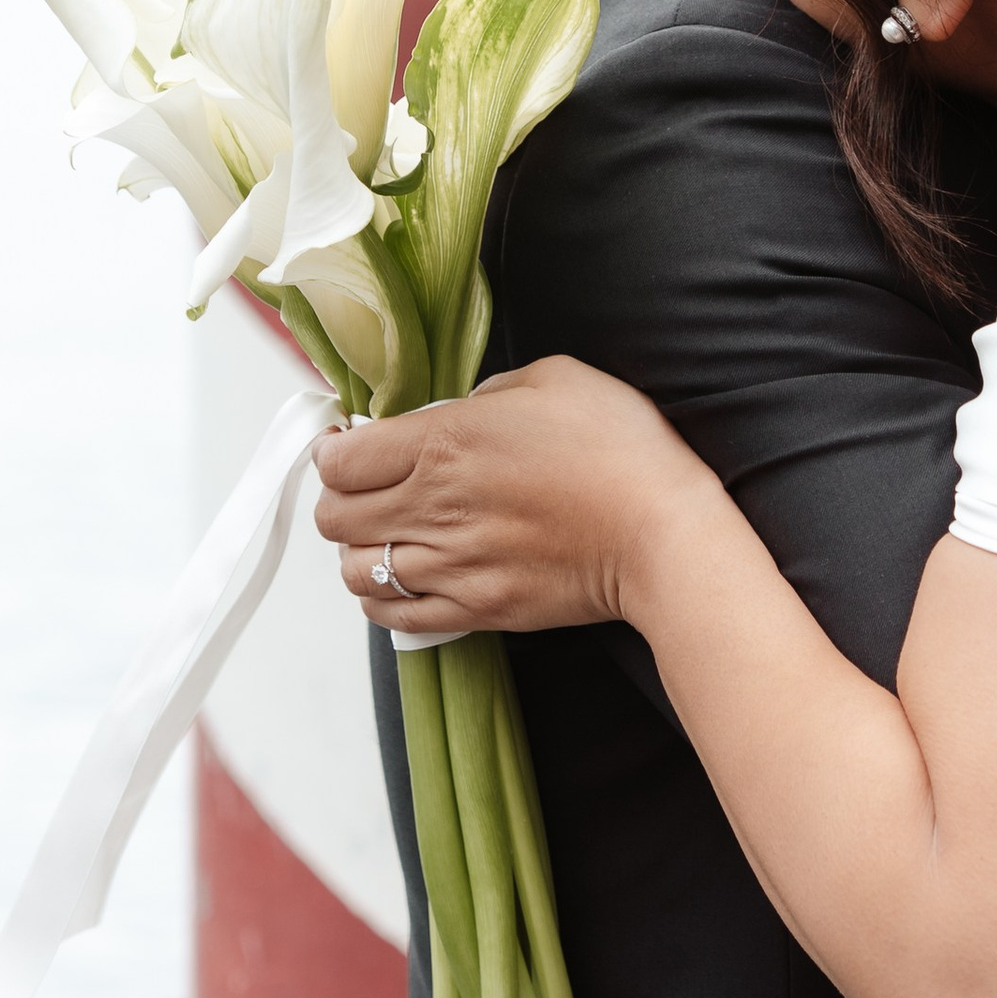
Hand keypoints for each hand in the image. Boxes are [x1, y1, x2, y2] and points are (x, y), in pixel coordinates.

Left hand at [313, 355, 719, 640]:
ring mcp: (451, 567)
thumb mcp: (553, 379)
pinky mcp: (475, 611)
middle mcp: (433, 508)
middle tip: (366, 488)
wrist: (663, 534)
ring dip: (361, 551)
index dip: (333, 450)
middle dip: (340, 499)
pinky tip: (406, 578)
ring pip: (355, 572)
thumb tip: (459, 412)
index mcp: (443, 443)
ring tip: (388, 536)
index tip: (349, 444)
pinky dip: (384, 600)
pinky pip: (394, 618)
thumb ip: (488, 393)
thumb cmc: (618, 449)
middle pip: (335, 517)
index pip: (339, 459)